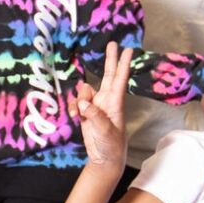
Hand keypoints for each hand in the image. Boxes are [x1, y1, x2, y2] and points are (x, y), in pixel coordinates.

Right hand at [70, 43, 131, 168]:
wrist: (105, 159)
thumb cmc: (111, 145)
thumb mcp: (105, 131)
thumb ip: (94, 116)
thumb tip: (84, 103)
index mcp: (115, 103)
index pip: (120, 80)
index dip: (123, 64)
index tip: (128, 50)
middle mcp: (106, 101)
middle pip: (108, 76)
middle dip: (109, 60)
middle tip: (112, 43)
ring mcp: (96, 107)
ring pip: (85, 91)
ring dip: (80, 98)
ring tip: (80, 114)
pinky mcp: (87, 114)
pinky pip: (78, 103)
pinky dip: (75, 107)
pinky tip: (76, 116)